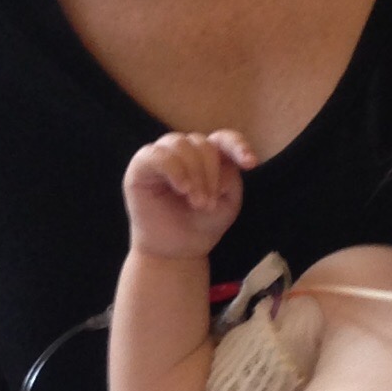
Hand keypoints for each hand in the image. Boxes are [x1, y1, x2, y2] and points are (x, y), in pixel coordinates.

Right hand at [123, 130, 255, 260]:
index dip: (238, 145)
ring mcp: (162, 156)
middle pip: (203, 144)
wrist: (177, 251)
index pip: (223, 139)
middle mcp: (184, 151)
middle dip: (210, 174)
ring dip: (193, 175)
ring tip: (196, 202)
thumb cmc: (202, 224)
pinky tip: (182, 188)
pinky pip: (156, 155)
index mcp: (208, 155)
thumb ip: (229, 175)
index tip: (250, 163)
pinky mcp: (141, 166)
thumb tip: (217, 161)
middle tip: (207, 204)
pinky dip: (173, 169)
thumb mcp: (228, 201)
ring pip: (181, 145)